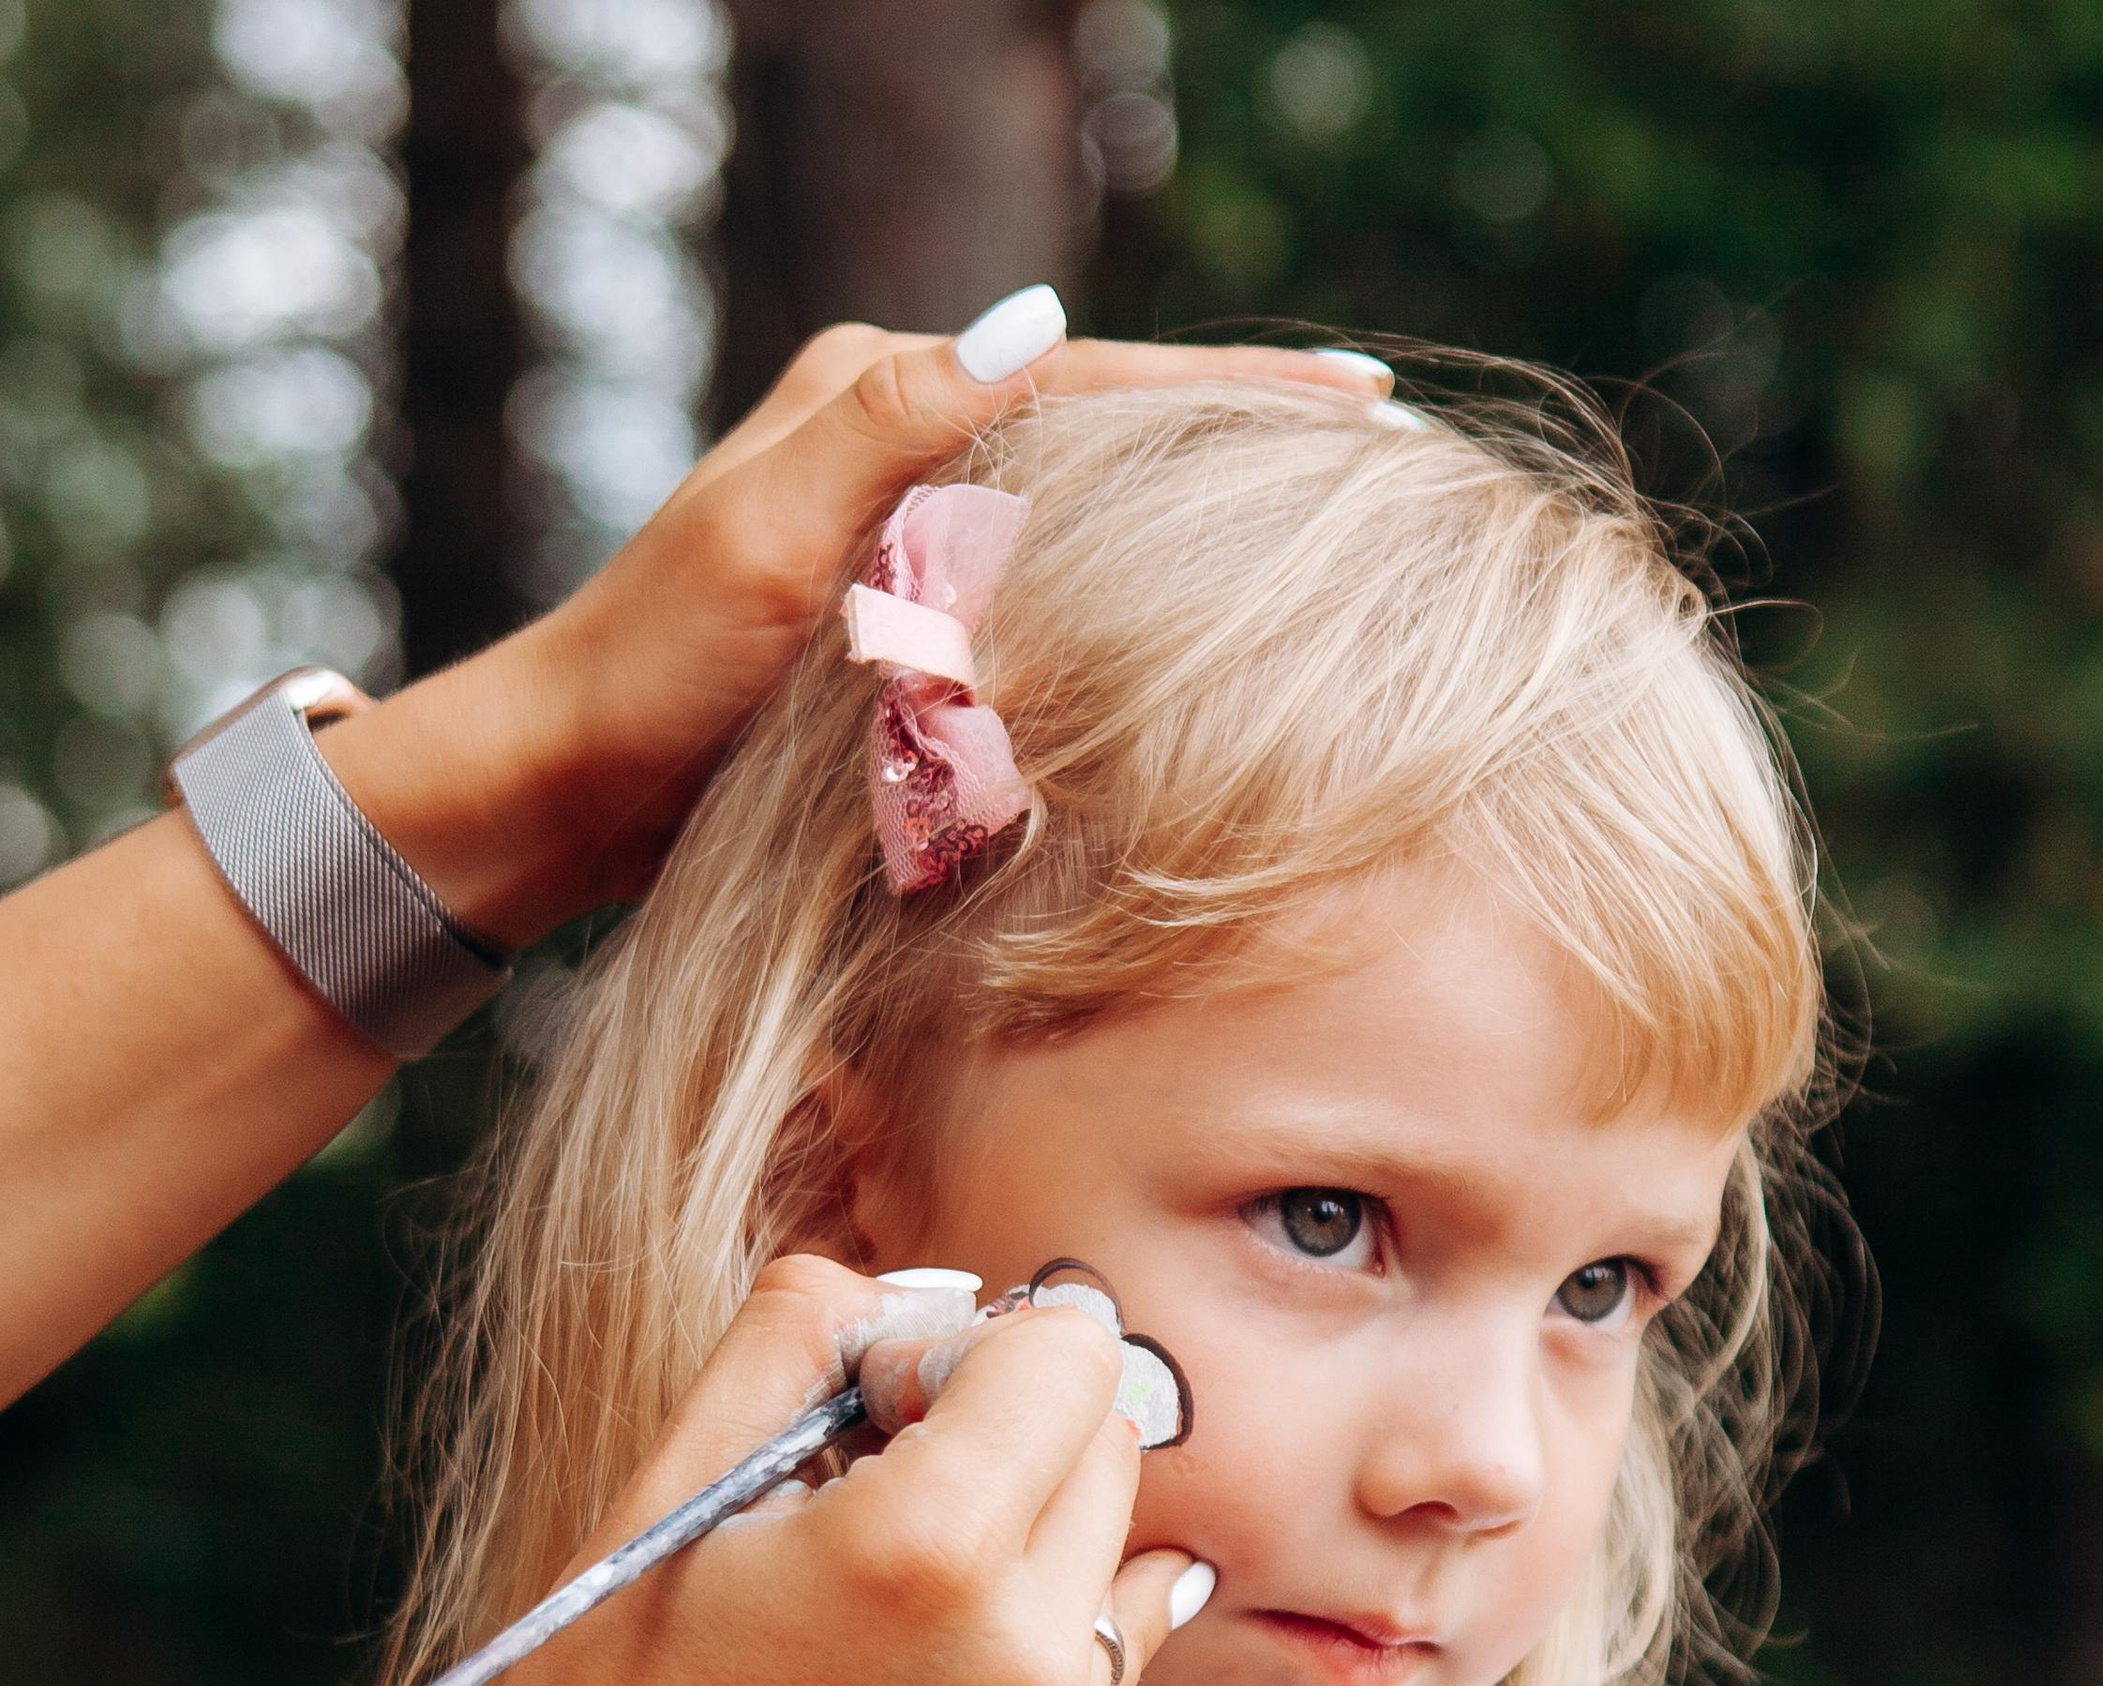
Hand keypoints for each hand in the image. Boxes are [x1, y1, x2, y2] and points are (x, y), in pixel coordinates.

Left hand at [331, 313, 1391, 947]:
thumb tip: (1040, 323)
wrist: (558, 783)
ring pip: (1085, 510)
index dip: (1237, 395)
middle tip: (1383, 446)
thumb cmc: (649, 672)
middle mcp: (891, 442)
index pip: (1095, 377)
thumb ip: (894, 426)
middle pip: (1109, 426)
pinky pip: (1043, 589)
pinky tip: (1200, 624)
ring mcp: (895, 531)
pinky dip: (1129, 596)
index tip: (1364, 402)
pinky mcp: (891, 616)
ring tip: (1331, 523)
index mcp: (874, 394)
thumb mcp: (766, 539)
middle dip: (1245, 435)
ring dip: (1202, 514)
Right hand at [429, 1254, 1198, 1685]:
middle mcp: (1027, 1654)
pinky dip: (1021, 1667)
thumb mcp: (672, 1481)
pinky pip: (1091, 1685)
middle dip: (1015, 1442)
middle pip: (1109, 1451)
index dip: (975, 1352)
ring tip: (887, 1614)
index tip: (882, 1408)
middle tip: (876, 1496)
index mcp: (931, 1546)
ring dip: (1027, 1555)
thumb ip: (801, 1334)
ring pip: (1114, 1568)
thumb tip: (911, 1293)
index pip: (1072, 1353)